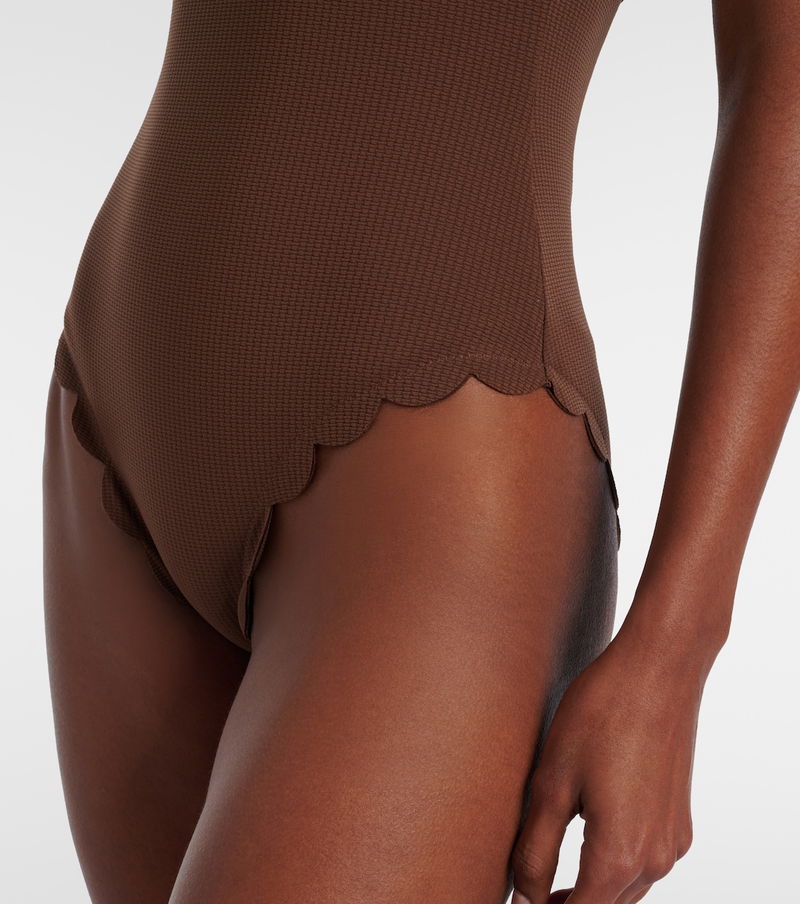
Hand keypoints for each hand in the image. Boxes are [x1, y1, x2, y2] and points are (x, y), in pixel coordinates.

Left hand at [510, 615, 702, 903]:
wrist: (659, 667)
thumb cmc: (602, 712)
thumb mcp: (552, 781)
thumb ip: (534, 849)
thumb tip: (523, 897)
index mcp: (620, 855)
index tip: (516, 900)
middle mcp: (656, 859)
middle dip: (564, 903)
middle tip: (525, 887)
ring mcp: (673, 840)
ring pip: (624, 888)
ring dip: (588, 887)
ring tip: (544, 869)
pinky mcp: (679, 819)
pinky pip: (643, 860)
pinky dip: (613, 862)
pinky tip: (584, 833)